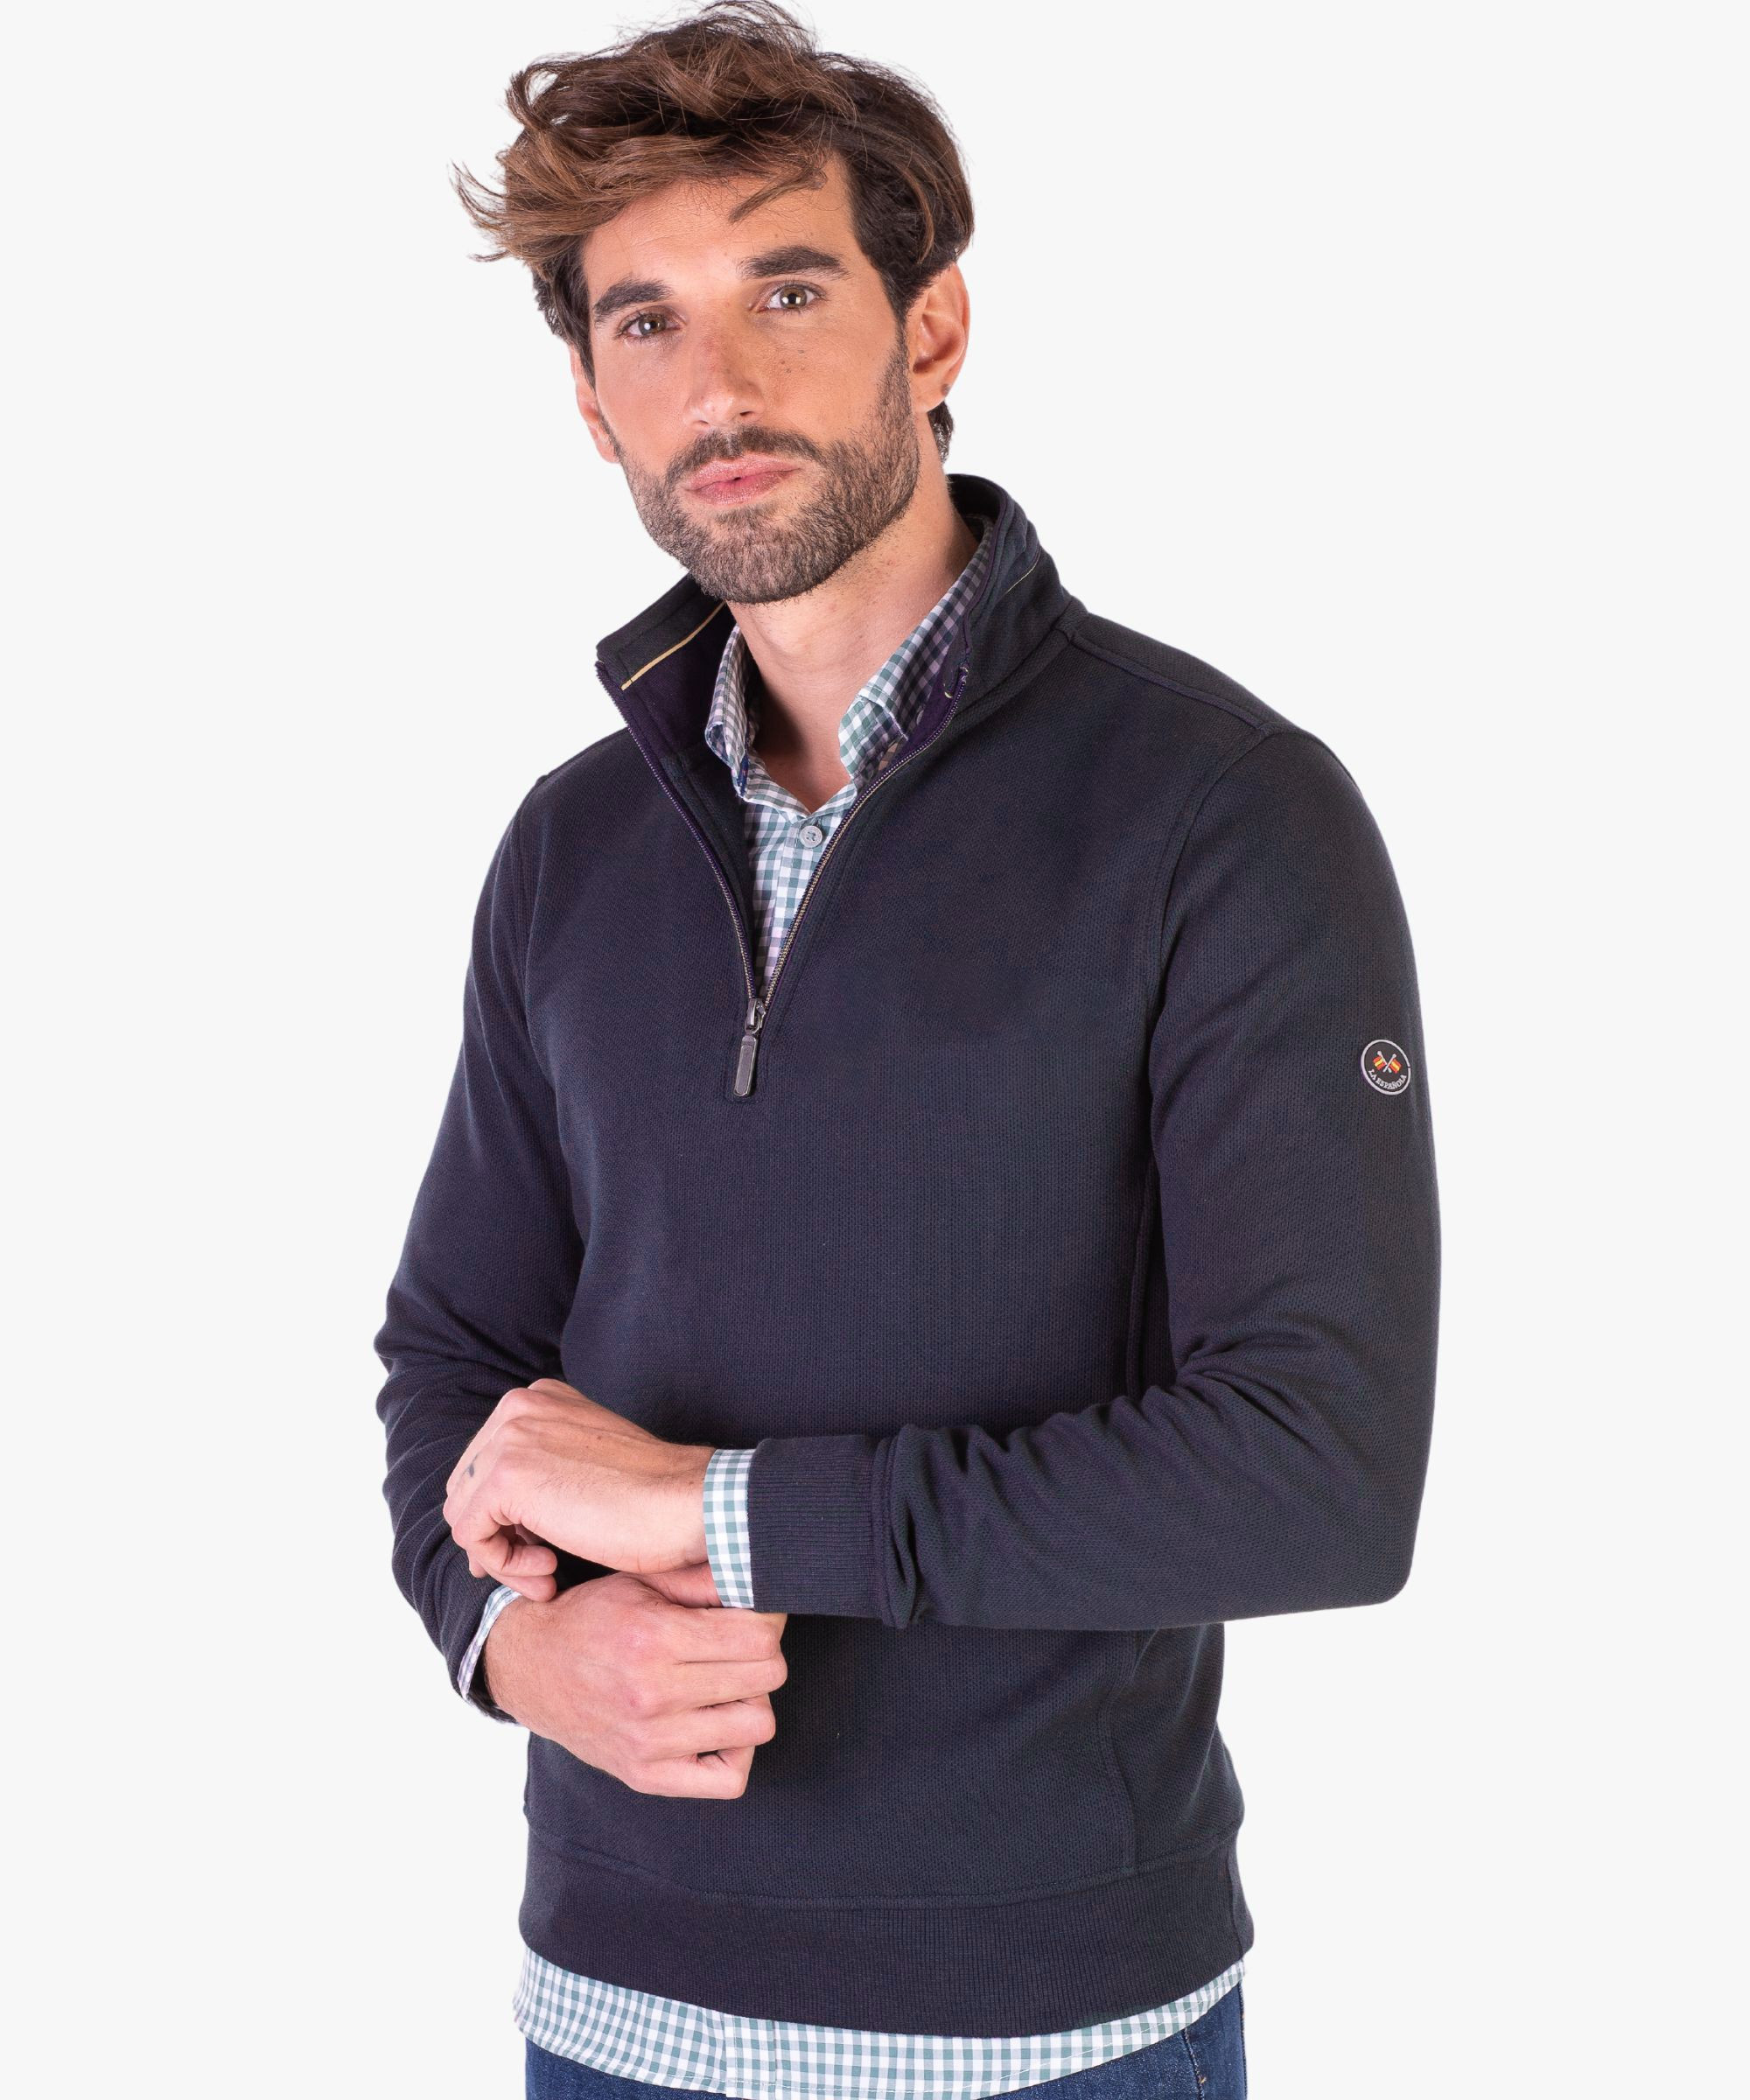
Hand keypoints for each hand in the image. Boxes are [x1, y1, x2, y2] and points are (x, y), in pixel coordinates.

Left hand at [444, 1379, 711, 1598]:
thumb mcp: (585, 1466)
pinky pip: (472, 1536)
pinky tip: (549, 1572)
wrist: (688, 1504)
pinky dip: (505, 1566)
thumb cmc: (650, 1497)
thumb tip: (483, 1528)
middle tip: (543, 1568)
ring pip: (464, 1515)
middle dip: (498, 1537)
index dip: (503, 1516)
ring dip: (503, 1557)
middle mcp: (518, 1406)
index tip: (541, 1548)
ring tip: (548, 1574)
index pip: (483, 1464)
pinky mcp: (507, 1476)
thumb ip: (539, 1474)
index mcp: (538, 1398)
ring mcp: (509, 1437)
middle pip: (466, 1489)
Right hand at [482, 1570, 787, 1798]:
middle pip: (765, 1678)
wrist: (529, 1667)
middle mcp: (652, 1692)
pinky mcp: (645, 1775)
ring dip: (751, 1700)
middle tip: (741, 1647)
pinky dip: (736, 1751)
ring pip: (756, 1725)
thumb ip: (701, 1580)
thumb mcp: (640, 1580)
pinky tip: (717, 1724)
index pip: (758, 1638)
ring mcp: (649, 1740)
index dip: (768, 1622)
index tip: (755, 1618)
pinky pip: (728, 1779)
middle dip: (763, 1656)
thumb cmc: (591, 1617)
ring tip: (726, 1684)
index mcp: (653, 1636)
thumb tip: (760, 1575)